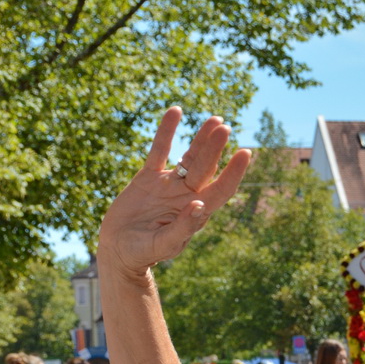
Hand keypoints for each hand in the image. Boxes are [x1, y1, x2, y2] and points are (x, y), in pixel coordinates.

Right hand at [97, 107, 252, 282]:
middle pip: (206, 167)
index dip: (234, 172)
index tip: (246, 153)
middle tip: (225, 127)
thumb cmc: (144, 253)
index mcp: (196, 212)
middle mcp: (186, 195)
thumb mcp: (164, 244)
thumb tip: (200, 206)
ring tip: (216, 119)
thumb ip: (183, 227)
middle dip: (215, 148)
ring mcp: (169, 184)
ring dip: (202, 138)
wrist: (118, 249)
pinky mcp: (149, 177)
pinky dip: (167, 131)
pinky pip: (160, 150)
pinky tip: (176, 111)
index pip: (221, 189)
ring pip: (189, 156)